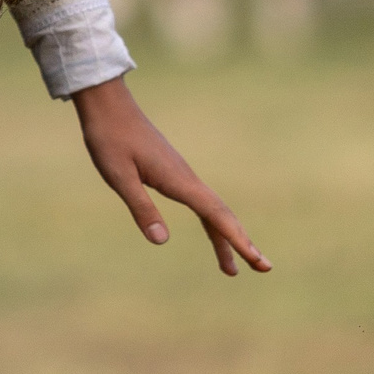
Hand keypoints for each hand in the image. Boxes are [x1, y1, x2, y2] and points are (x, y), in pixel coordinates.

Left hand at [71, 77, 270, 275]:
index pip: (216, 215)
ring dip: (226, 237)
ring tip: (231, 268)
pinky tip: (213, 232)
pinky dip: (212, 222)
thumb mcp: (119, 176)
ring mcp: (183, 175)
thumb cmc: (110, 139)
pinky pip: (201, 203)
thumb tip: (162, 241)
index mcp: (178, 180)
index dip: (237, 240)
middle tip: (264, 269)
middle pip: (222, 215)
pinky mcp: (174, 172)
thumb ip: (141, 207)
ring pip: (213, 210)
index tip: (258, 261)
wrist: (109, 105)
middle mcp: (187, 178)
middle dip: (242, 243)